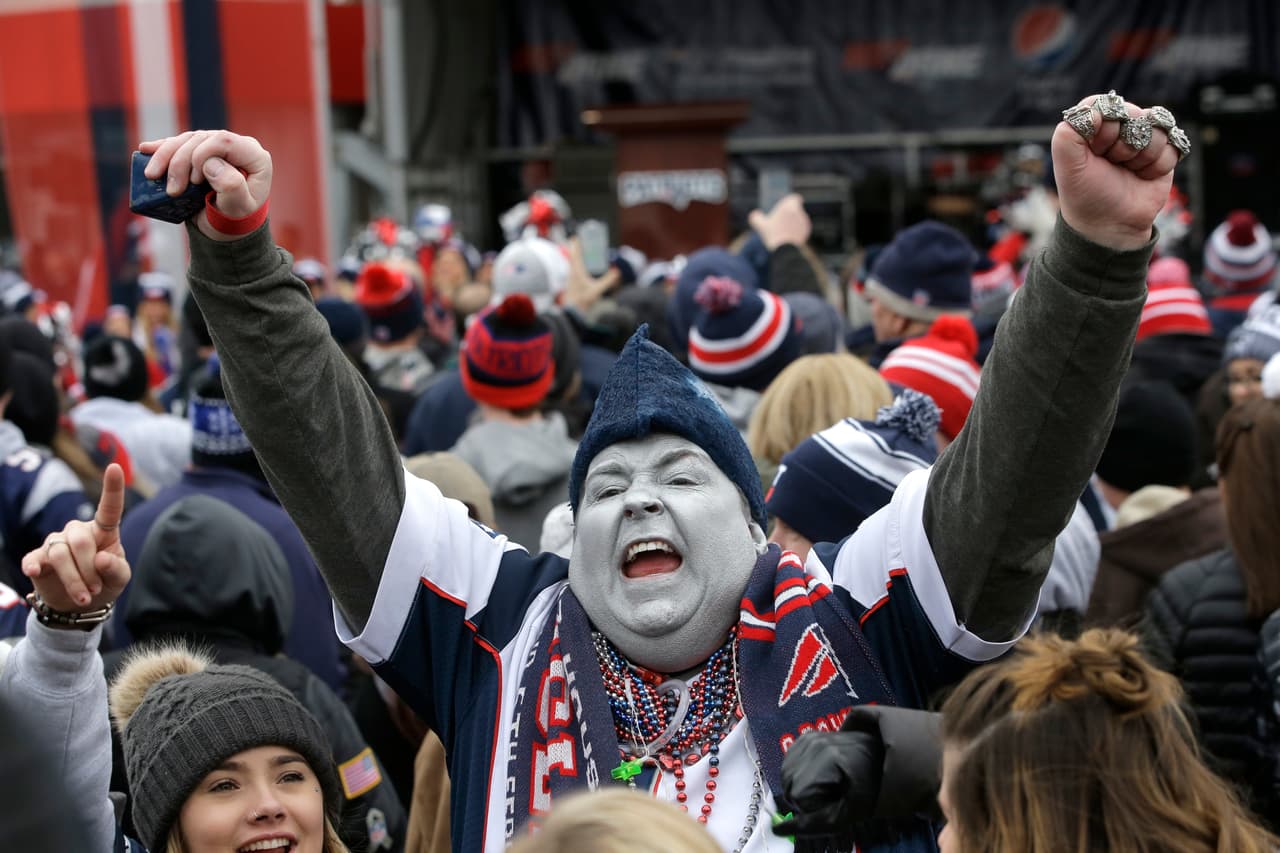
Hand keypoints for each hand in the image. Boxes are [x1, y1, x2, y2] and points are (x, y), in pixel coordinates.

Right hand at [21, 464, 129, 611]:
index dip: (112, 488)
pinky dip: (34, 565)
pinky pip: (34, 557)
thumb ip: (116, 569)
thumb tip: (102, 558)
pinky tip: (35, 571)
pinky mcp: (38, 557)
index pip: (109, 508)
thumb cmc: (104, 582)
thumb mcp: (119, 579)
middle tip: (95, 590)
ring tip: (83, 597)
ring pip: (60, 554)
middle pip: (80, 542)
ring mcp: (56, 542)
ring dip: (73, 580)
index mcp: (104, 531)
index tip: (115, 467)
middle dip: (89, 570)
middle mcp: (78, 531)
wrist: (80, 604)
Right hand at [138, 130, 271, 242]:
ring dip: (165, 157)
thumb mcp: (238, 210)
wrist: (227, 228)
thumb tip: (211, 164)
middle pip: (201, 139)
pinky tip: (145, 150)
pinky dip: (161, 148)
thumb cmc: (236, 220)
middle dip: (180, 162)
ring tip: (152, 177)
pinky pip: (179, 144)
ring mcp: (218, 147)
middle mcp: (238, 147)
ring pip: (186, 140)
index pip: (224, 140)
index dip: (202, 155)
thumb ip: (232, 187)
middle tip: (173, 191)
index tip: (194, 181)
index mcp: (255, 158)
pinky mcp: (201, 151)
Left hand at [563, 237, 620, 311]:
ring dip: (576, 257)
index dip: (575, 246)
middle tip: (579, 241)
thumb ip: (607, 281)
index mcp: (577, 272)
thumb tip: (617, 272)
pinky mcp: (571, 284)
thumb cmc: (583, 300)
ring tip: (581, 251)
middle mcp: (572, 274)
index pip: (575, 255)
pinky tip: (582, 268)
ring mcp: (571, 279)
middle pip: (573, 257)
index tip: (575, 237)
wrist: (572, 312)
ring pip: (572, 264)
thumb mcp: (597, 290)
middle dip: (576, 249)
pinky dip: (577, 265)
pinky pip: (573, 270)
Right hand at [748, 193, 811, 250]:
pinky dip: (797, 229)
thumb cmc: (772, 234)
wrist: (784, 249)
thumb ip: (756, 218)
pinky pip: (801, 226)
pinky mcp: (806, 229)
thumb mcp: (761, 226)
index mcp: (789, 206)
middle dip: (790, 213)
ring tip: (785, 228)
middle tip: (782, 219)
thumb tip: (754, 215)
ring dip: (794, 221)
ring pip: (799, 217)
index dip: (790, 202)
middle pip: (795, 208)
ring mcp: (804, 220)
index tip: (785, 207)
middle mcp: (798, 211)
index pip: (794, 198)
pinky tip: (790, 235)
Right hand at [772, 729, 883, 838]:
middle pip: (788, 785)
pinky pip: (788, 764)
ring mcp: (808, 737)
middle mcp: (814, 742)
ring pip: (785, 776)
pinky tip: (819, 776)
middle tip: (833, 796)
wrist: (881, 758)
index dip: (814, 809)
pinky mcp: (806, 737)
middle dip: (806, 799)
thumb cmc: (872, 786)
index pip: (798, 795)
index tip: (836, 804)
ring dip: (801, 788)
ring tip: (828, 785)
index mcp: (829, 756)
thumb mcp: (851, 812)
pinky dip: (798, 776)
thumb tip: (778, 830)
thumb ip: (816, 824)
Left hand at [1053, 94, 1178, 250]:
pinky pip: (1174, 144)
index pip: (1106, 104)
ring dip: (1144, 155)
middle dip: (1125, 144)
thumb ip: (1068, 134)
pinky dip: (1159, 165)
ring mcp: (1142, 141)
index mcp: (1091, 129)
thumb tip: (1095, 110)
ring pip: (1158, 128)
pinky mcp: (1162, 153)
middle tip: (1113, 163)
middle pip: (1135, 114)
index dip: (1106, 125)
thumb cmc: (1086, 196)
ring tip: (1129, 171)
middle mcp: (1118, 131)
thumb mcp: (1067, 167)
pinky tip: (1144, 177)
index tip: (1098, 148)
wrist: (1112, 226)